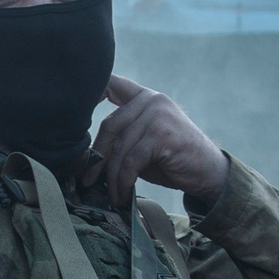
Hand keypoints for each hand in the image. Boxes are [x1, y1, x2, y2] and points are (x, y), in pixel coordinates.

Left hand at [82, 76, 228, 207]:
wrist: (208, 172)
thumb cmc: (172, 159)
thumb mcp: (143, 142)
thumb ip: (121, 137)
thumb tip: (84, 155)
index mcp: (144, 96)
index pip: (110, 84)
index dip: (88, 94)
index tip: (69, 116)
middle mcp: (151, 100)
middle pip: (110, 125)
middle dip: (97, 156)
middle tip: (87, 180)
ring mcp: (158, 115)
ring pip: (120, 147)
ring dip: (111, 176)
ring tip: (110, 193)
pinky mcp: (163, 135)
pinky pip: (131, 161)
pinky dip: (123, 181)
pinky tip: (122, 194)